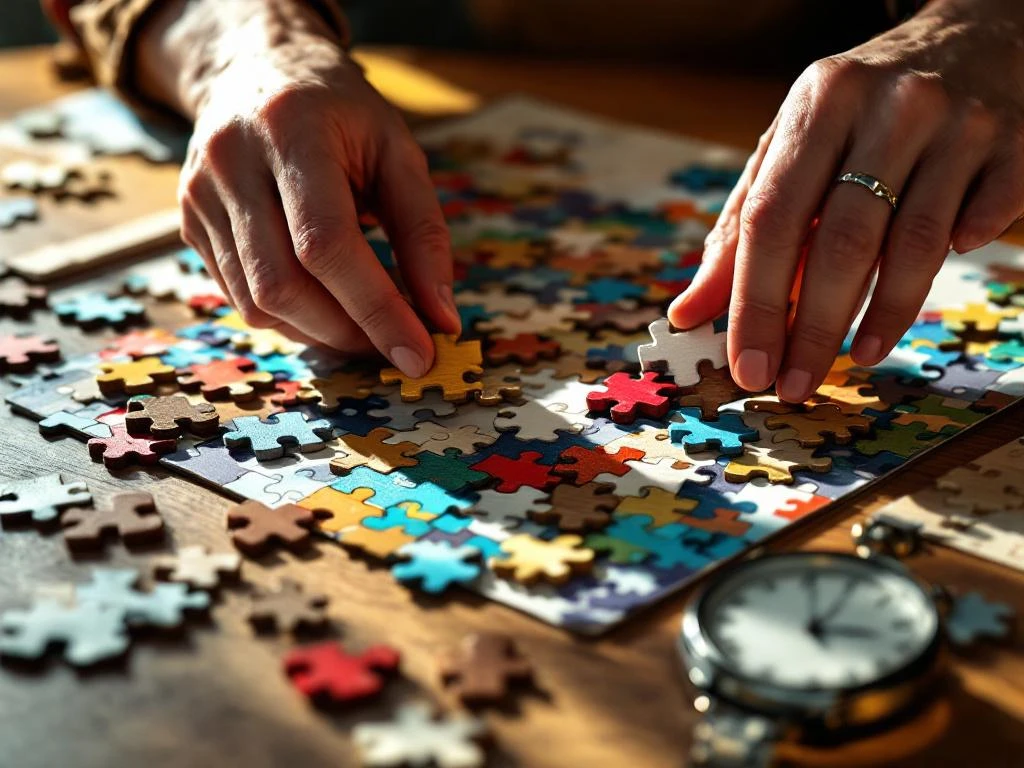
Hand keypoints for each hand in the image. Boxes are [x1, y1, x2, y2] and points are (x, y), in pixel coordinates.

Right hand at [176, 19, 458, 376]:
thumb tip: (441, 319)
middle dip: (348, 332)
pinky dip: (290, 319)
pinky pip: (239, 297)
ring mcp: (200, 196)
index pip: (327, 244)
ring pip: (255, 303)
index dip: (375, 309)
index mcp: (291, 133)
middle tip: (397, 344)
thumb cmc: (341, 114)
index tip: (419, 354)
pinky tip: (325, 309)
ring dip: (320, 333)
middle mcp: (231, 164)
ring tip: (366, 330)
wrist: (256, 69)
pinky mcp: (188, 222)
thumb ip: (425, 234)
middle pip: (283, 284)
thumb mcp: (398, 153)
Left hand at [668, 0, 1023, 401]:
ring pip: (915, 243)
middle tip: (796, 385)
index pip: (773, 219)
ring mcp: (956, 122)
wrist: (971, 36)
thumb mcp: (791, 150)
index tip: (749, 365)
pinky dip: (960, 257)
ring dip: (884, 315)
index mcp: (816, 105)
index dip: (756, 301)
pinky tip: (930, 284)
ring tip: (859, 356)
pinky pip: (986, 218)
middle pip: (843, 241)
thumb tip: (689, 314)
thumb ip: (739, 230)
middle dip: (814, 328)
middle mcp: (886, 108)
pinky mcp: (1011, 141)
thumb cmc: (857, 114)